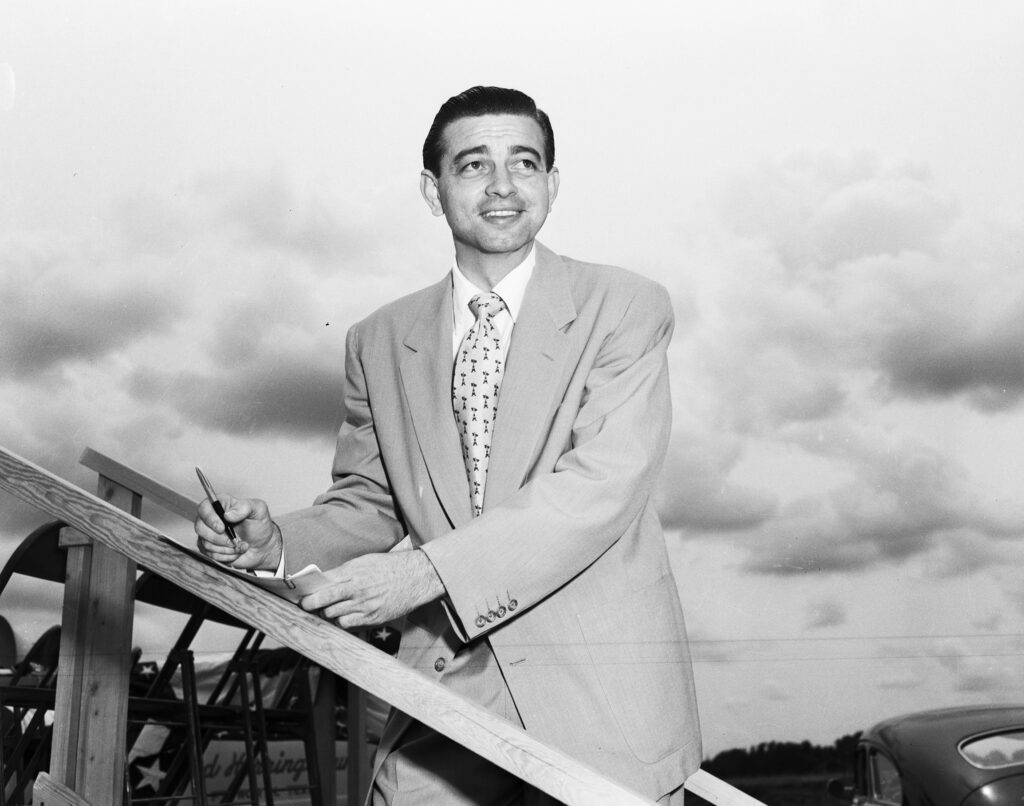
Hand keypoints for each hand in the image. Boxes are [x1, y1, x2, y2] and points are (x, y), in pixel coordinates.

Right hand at [194, 495, 281, 571]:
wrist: (262, 547)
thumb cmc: (260, 527)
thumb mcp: (259, 511)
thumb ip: (245, 507)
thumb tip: (228, 514)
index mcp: (222, 505)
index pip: (204, 508)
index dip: (210, 519)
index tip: (222, 528)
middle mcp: (212, 519)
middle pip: (200, 527)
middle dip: (219, 538)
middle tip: (234, 540)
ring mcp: (209, 535)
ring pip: (206, 543)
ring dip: (226, 548)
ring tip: (239, 544)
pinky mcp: (210, 549)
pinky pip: (210, 555)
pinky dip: (226, 556)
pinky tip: (235, 551)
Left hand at [300, 550, 443, 628]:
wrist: (416, 577)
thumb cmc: (389, 566)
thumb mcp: (364, 561)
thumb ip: (343, 572)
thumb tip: (323, 581)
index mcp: (353, 572)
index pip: (323, 585)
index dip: (308, 592)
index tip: (300, 595)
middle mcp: (357, 590)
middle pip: (323, 603)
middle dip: (311, 605)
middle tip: (307, 605)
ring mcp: (364, 606)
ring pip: (333, 616)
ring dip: (327, 613)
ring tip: (328, 609)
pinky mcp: (372, 618)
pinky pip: (347, 624)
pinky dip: (342, 621)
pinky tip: (344, 615)